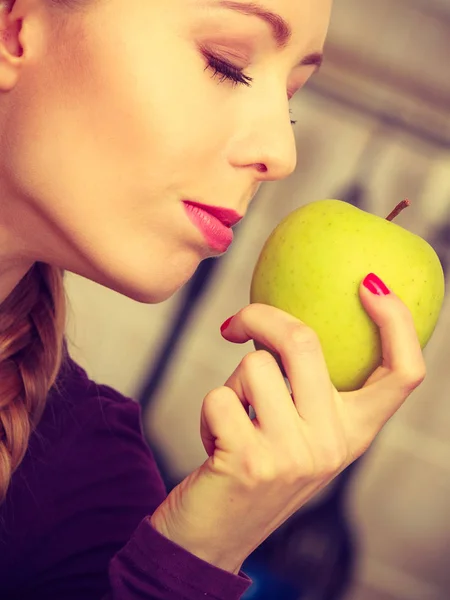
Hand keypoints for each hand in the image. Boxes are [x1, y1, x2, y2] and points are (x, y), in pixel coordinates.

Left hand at [150, 277, 425, 573]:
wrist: (213, 537)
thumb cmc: (255, 469)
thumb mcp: (299, 433)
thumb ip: (308, 390)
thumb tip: (284, 320)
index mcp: (355, 432)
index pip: (404, 375)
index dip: (396, 322)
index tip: (368, 284)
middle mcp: (334, 444)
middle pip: (304, 342)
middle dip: (259, 316)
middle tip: (235, 323)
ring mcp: (295, 454)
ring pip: (254, 365)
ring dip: (232, 384)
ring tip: (234, 420)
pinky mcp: (250, 460)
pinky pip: (219, 395)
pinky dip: (208, 411)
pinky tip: (216, 443)